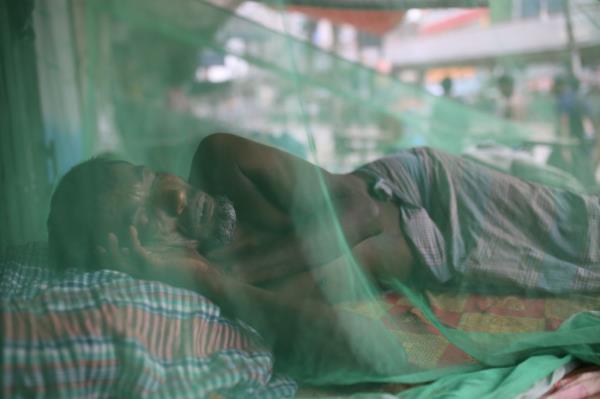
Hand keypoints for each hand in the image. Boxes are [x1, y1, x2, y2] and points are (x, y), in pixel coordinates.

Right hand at [97, 226, 219, 291]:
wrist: (204, 276)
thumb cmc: (190, 268)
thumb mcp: (169, 260)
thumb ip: (156, 255)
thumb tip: (146, 247)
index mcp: (146, 276)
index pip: (123, 270)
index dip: (112, 261)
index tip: (102, 250)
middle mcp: (144, 277)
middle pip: (117, 270)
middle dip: (106, 258)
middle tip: (98, 246)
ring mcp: (147, 273)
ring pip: (122, 263)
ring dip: (113, 250)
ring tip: (109, 236)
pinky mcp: (154, 266)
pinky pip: (137, 251)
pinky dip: (132, 240)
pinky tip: (131, 229)